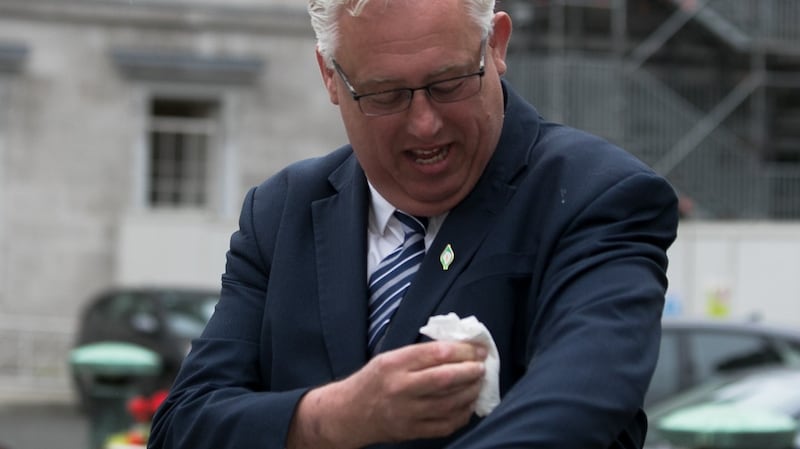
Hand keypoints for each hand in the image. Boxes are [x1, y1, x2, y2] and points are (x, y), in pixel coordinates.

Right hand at [288, 341, 486, 448]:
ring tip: (479, 383)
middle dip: (472, 370)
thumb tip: (457, 349)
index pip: (437, 353)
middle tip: (483, 366)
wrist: (348, 414)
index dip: (464, 350)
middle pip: (446, 378)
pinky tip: (468, 405)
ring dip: (471, 392)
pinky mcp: (412, 431)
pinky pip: (446, 424)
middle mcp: (401, 387)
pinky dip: (462, 414)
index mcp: (395, 364)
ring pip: (450, 402)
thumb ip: (419, 354)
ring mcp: (407, 412)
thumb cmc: (372, 381)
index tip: (479, 349)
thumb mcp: (389, 358)